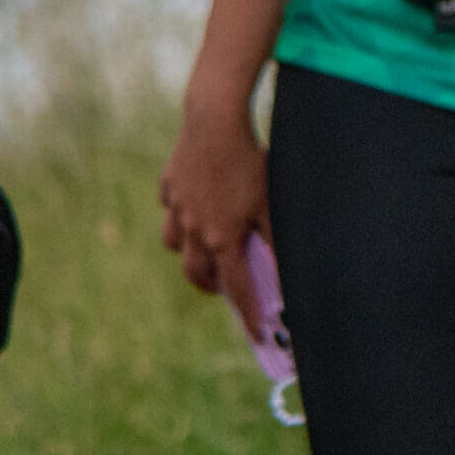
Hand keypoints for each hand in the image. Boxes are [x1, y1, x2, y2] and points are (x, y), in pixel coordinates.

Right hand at [155, 72, 270, 297]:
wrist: (213, 121)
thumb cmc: (249, 162)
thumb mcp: (270, 203)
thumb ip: (275, 241)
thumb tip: (285, 273)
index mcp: (222, 239)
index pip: (237, 288)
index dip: (249, 314)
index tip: (257, 333)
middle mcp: (194, 228)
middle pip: (196, 273)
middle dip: (211, 287)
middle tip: (225, 288)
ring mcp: (177, 206)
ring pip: (174, 244)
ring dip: (188, 253)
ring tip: (204, 249)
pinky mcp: (170, 183)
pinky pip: (170, 205)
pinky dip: (179, 211)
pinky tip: (192, 204)